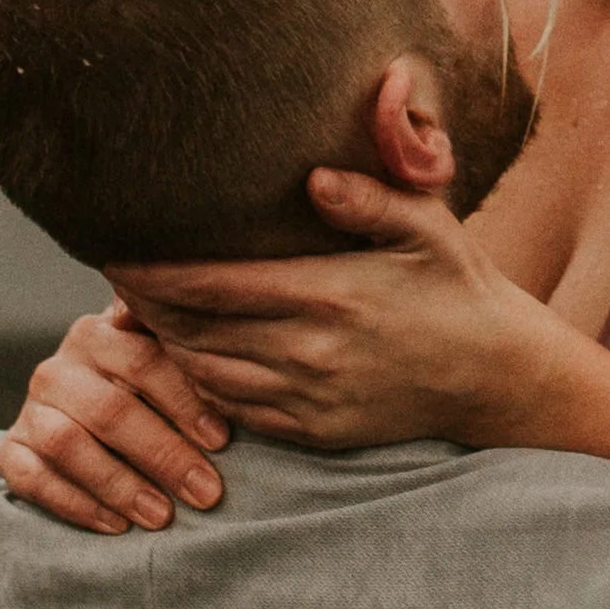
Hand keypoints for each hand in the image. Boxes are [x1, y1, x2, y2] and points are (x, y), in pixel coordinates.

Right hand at [0, 304, 230, 534]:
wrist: (77, 412)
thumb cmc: (141, 387)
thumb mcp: (160, 357)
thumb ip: (178, 346)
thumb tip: (203, 337)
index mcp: (97, 335)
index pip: (141, 362)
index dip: (183, 401)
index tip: (220, 440)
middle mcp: (57, 369)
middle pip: (108, 410)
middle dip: (162, 454)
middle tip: (204, 491)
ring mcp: (31, 410)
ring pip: (67, 444)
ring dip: (119, 484)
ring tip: (162, 516)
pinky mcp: (12, 450)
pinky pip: (33, 480)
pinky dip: (76, 505)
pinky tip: (117, 525)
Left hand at [108, 175, 578, 453]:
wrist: (496, 375)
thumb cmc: (457, 285)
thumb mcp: (427, 226)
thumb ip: (369, 197)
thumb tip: (312, 178)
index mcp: (329, 295)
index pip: (212, 286)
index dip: (153, 274)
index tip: (113, 253)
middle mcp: (310, 353)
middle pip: (195, 333)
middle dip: (146, 308)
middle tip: (113, 280)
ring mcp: (310, 399)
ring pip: (206, 376)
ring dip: (166, 348)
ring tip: (140, 316)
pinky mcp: (315, 431)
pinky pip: (236, 411)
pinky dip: (202, 384)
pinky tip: (190, 357)